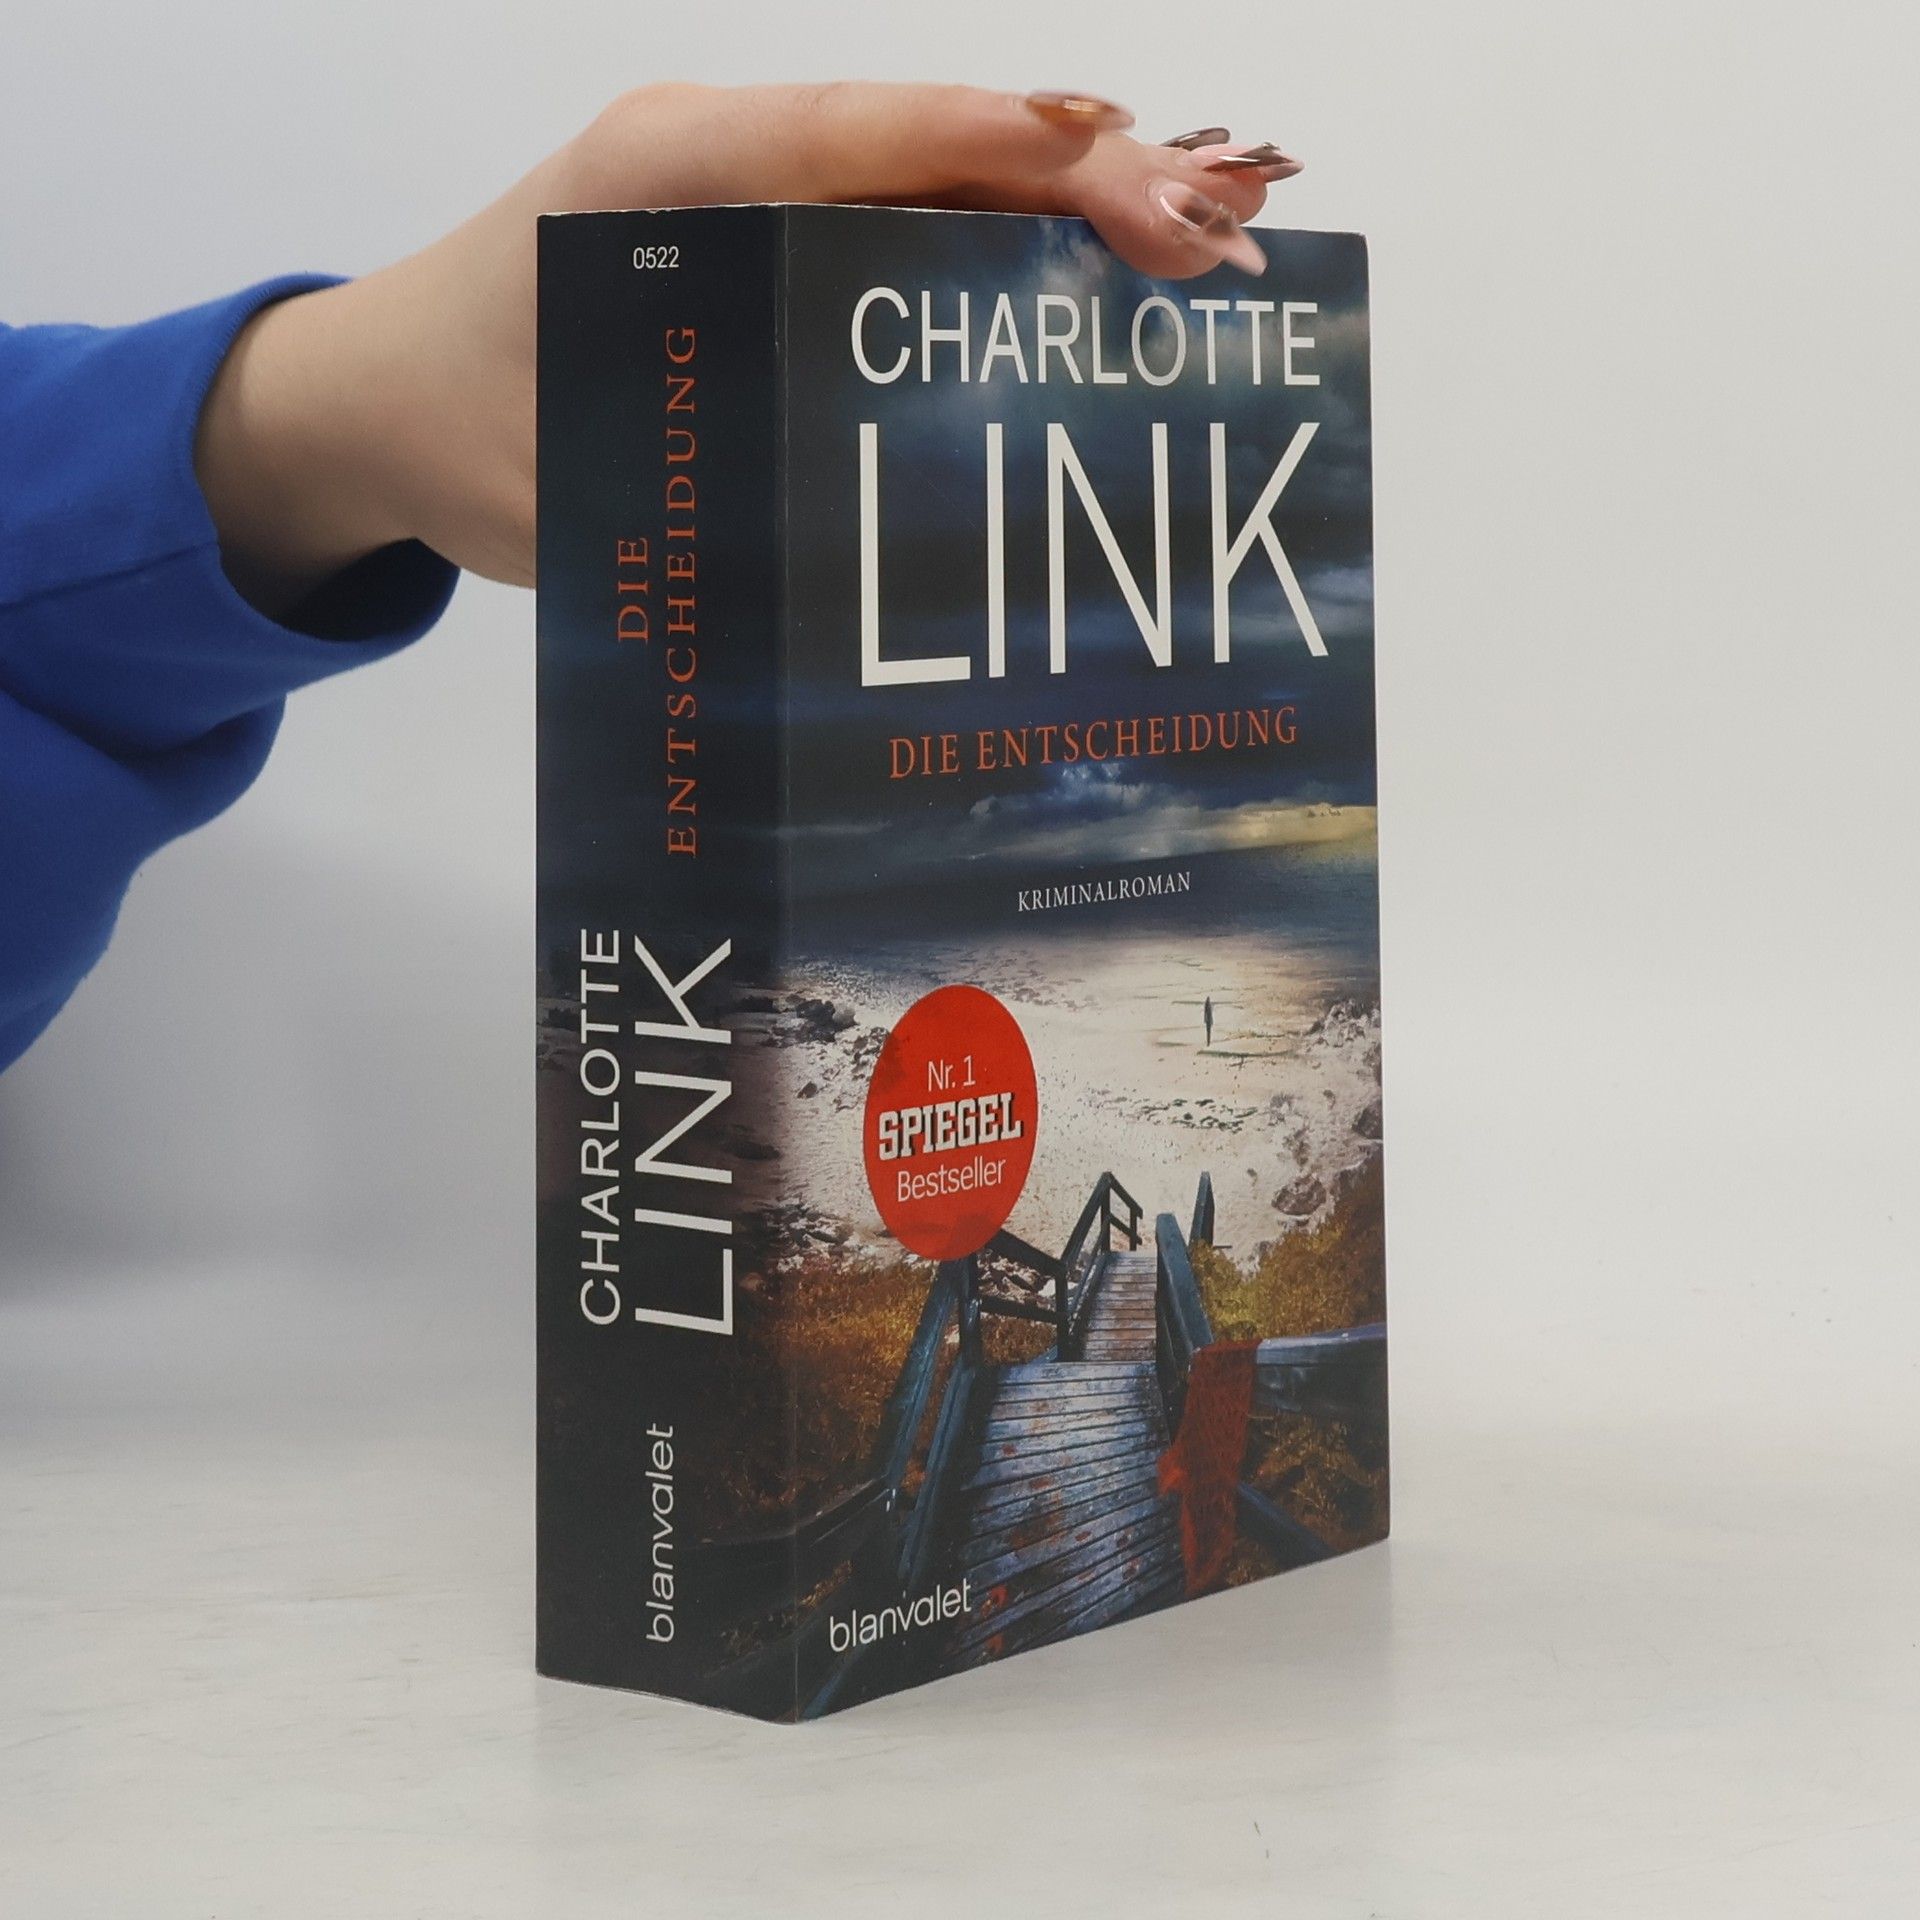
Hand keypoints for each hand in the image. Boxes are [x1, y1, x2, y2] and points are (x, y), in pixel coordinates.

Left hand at [195, 83, 1300, 605]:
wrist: (375, 403)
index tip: (1129, 177)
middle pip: (935, 143)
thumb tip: (869, 546)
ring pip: (944, 183)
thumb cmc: (450, 424)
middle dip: (1088, 180)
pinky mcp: (778, 254)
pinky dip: (1012, 260)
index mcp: (666, 170)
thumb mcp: (560, 474)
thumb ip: (693, 491)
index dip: (1004, 149)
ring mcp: (762, 203)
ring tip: (1202, 263)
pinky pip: (913, 237)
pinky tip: (1098, 302)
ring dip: (1073, 217)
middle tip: (1220, 242)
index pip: (862, 134)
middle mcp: (729, 163)